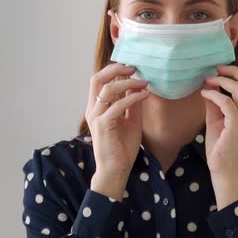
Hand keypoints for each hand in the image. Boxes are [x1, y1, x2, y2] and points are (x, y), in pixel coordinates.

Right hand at [85, 63, 149, 200]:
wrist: (117, 169)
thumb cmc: (123, 146)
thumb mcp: (131, 120)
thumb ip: (132, 103)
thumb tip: (137, 85)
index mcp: (97, 107)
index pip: (99, 81)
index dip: (114, 70)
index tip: (132, 68)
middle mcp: (93, 109)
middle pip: (97, 79)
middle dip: (115, 69)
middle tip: (134, 68)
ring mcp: (96, 117)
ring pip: (107, 89)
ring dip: (127, 83)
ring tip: (144, 82)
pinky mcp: (103, 125)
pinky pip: (117, 105)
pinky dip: (132, 98)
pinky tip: (145, 95)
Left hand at [200, 65, 237, 208]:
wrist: (224, 170)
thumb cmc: (221, 146)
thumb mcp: (217, 119)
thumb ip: (215, 103)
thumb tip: (209, 84)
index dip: (237, 73)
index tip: (220, 70)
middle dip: (233, 72)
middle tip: (216, 69)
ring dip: (222, 81)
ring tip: (208, 81)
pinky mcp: (237, 126)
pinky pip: (226, 102)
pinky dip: (214, 94)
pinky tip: (204, 94)